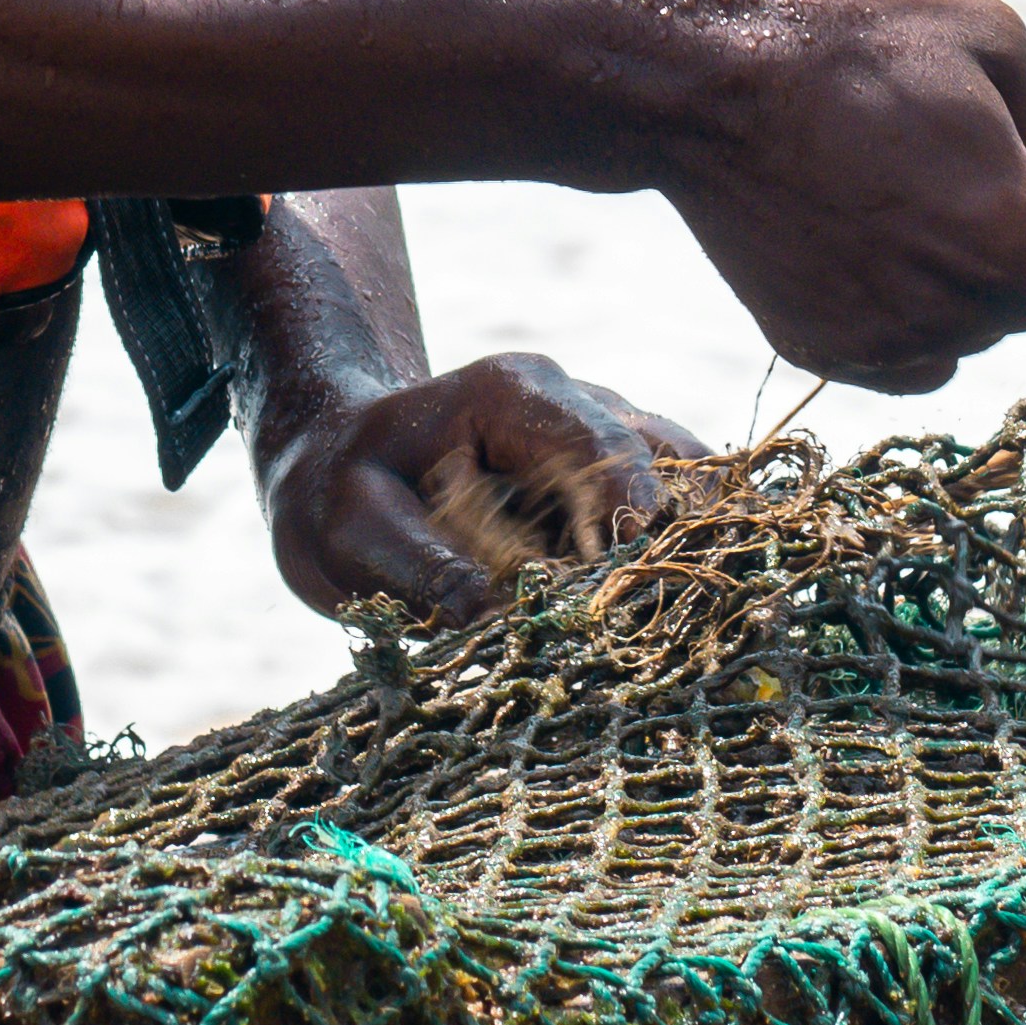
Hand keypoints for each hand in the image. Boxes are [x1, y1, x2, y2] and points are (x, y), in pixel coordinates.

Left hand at [255, 346, 701, 630]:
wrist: (340, 469)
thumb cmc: (341, 493)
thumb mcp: (357, 532)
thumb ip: (426, 569)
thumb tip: (502, 621)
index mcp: (513, 396)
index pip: (601, 445)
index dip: (628, 513)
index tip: (627, 580)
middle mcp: (576, 404)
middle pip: (663, 466)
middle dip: (669, 545)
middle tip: (662, 624)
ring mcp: (604, 441)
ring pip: (684, 488)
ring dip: (682, 556)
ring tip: (677, 628)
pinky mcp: (614, 487)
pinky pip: (670, 516)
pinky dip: (674, 562)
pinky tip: (668, 620)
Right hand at [644, 0, 1025, 392]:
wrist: (691, 78)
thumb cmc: (845, 35)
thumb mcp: (988, 39)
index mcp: (1008, 234)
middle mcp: (952, 308)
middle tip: (1019, 160)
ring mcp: (881, 339)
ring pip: (984, 321)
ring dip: (986, 266)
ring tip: (920, 172)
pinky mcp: (822, 347)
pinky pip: (917, 345)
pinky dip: (925, 300)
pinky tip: (879, 224)